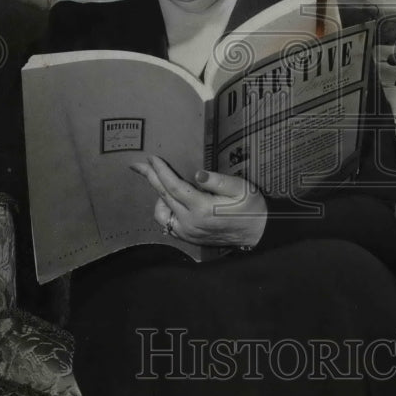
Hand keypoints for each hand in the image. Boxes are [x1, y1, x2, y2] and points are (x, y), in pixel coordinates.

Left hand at [131, 156, 267, 248]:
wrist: (257, 232)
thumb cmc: (250, 206)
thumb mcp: (240, 188)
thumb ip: (218, 180)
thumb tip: (197, 174)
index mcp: (202, 208)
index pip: (173, 186)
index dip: (160, 171)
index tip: (151, 158)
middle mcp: (190, 222)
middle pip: (163, 196)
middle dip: (150, 177)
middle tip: (139, 165)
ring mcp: (188, 232)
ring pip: (161, 213)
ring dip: (158, 196)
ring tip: (162, 183)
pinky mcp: (189, 238)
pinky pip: (167, 224)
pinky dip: (165, 210)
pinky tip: (170, 200)